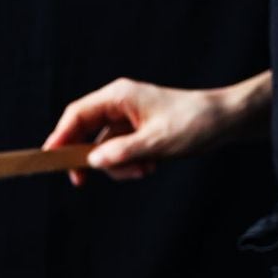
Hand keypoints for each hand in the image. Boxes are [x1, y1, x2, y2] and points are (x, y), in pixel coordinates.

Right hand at [44, 73, 267, 186]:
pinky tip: (149, 166)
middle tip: (83, 181)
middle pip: (84, 132)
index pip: (76, 115)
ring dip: (117, 164)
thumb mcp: (157, 142)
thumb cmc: (196, 122)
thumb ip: (121, 152)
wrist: (227, 120)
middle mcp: (118, 104)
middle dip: (90, 158)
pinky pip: (119, 151)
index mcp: (118, 96)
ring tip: (143, 169)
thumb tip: (92, 163)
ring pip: (103, 146)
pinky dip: (129, 163)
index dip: (60, 136)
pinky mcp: (137, 131)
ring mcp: (127, 118)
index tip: (50, 158)